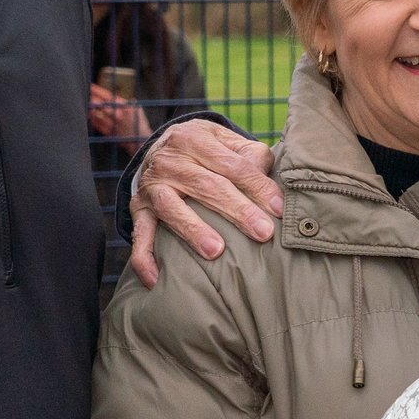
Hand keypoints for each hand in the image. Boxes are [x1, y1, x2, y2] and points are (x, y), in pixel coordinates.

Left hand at [87, 84, 150, 140]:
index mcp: (124, 107)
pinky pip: (96, 124)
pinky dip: (92, 118)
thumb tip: (117, 95)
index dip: (97, 90)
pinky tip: (89, 114)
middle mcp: (117, 115)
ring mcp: (112, 124)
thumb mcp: (136, 109)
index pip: (107, 95)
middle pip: (99, 104)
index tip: (90, 86)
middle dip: (91, 98)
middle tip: (84, 93)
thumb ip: (126, 102)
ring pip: (96, 114)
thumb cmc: (138, 123)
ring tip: (85, 103)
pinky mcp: (108, 132)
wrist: (140, 140)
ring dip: (90, 108)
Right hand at [128, 119, 283, 287]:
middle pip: (206, 185)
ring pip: (171, 207)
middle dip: (236, 210)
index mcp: (196, 138)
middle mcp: (170, 160)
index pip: (233, 165)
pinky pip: (139, 235)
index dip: (257, 186)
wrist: (162, 146)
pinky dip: (144, 258)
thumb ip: (252, 157)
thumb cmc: (208, 151)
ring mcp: (151, 186)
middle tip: (262, 233)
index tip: (279, 209)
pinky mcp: (139, 209)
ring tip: (216, 251)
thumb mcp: (229, 143)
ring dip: (193, 230)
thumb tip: (271, 188)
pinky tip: (157, 279)